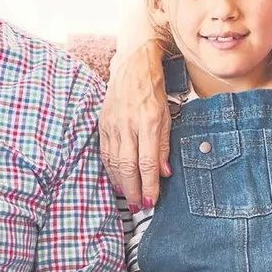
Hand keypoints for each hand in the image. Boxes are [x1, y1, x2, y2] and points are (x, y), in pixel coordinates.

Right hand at [99, 40, 171, 211]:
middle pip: (128, 166)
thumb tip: (164, 172)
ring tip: (128, 198)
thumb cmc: (154, 89)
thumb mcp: (168, 114)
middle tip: (138, 207)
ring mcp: (113, 123)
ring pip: (114, 162)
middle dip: (134, 190)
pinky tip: (116, 180)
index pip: (148, 162)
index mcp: (149, 122)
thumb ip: (164, 145)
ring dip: (121, 184)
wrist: (133, 64)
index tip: (152, 200)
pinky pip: (104, 152)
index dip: (149, 185)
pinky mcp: (103, 122)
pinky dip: (110, 169)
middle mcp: (129, 124)